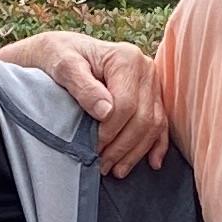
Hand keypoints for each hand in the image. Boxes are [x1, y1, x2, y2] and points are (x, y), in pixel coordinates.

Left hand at [25, 32, 167, 172]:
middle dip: (122, 147)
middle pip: (143, 118)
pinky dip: (157, 145)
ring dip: (136, 152)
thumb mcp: (64, 67)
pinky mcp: (153, 96)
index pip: (126, 104)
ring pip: (154, 125)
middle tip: (102, 165)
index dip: (110, 131)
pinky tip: (152, 163)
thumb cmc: (60, 56)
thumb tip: (105, 112)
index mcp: (127, 58)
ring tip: (117, 170)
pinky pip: (162, 124)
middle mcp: (146, 69)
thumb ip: (83, 87)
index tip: (93, 147)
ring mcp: (152, 83)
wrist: (63, 51)